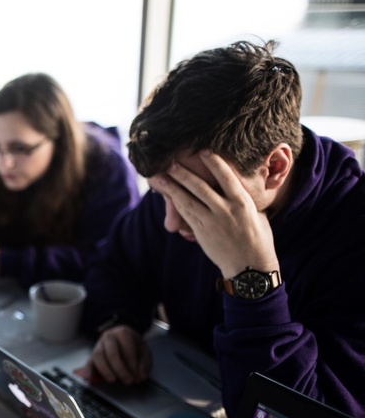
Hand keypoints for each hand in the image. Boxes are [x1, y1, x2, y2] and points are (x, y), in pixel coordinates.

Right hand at [83, 325, 151, 384]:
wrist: (121, 336)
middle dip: (120, 369)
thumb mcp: (143, 350)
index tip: (137, 377)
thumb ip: (145, 363)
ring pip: (98, 356)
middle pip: (112, 353)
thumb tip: (141, 376)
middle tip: (127, 381)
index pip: (127, 350)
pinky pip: (88, 361)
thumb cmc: (132, 344)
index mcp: (123, 333)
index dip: (132, 365)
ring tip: (112, 380)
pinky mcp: (92, 353)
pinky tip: (88, 378)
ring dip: (105, 370)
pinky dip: (88, 370)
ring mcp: (99, 344)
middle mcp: (109, 336)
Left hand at [147, 151, 278, 278]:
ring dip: (172, 187)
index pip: (227, 177)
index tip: (203, 150)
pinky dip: (175, 203)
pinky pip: (185, 214)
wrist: (250, 267)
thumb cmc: (258, 238)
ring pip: (187, 200)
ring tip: (159, 176)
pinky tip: (166, 195)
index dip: (214, 163)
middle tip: (171, 160)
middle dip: (184, 173)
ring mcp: (211, 222)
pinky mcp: (201, 232)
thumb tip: (236, 184)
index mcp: (243, 203)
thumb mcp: (256, 213)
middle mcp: (226, 211)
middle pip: (201, 187)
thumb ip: (242, 199)